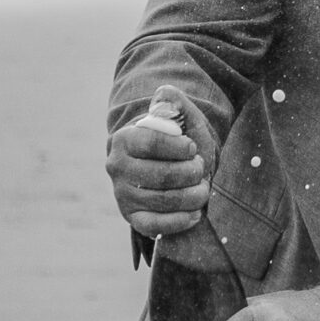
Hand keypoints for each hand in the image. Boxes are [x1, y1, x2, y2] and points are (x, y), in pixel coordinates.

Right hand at [106, 84, 218, 236]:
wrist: (170, 166)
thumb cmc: (178, 142)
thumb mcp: (182, 119)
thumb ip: (175, 103)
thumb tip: (166, 94)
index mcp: (124, 139)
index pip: (152, 143)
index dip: (180, 147)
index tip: (192, 148)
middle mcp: (117, 167)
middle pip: (161, 175)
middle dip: (191, 173)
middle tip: (200, 169)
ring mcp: (122, 194)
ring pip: (163, 201)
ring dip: (192, 196)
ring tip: (202, 189)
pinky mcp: (132, 217)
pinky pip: (154, 226)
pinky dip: (179, 221)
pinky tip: (195, 213)